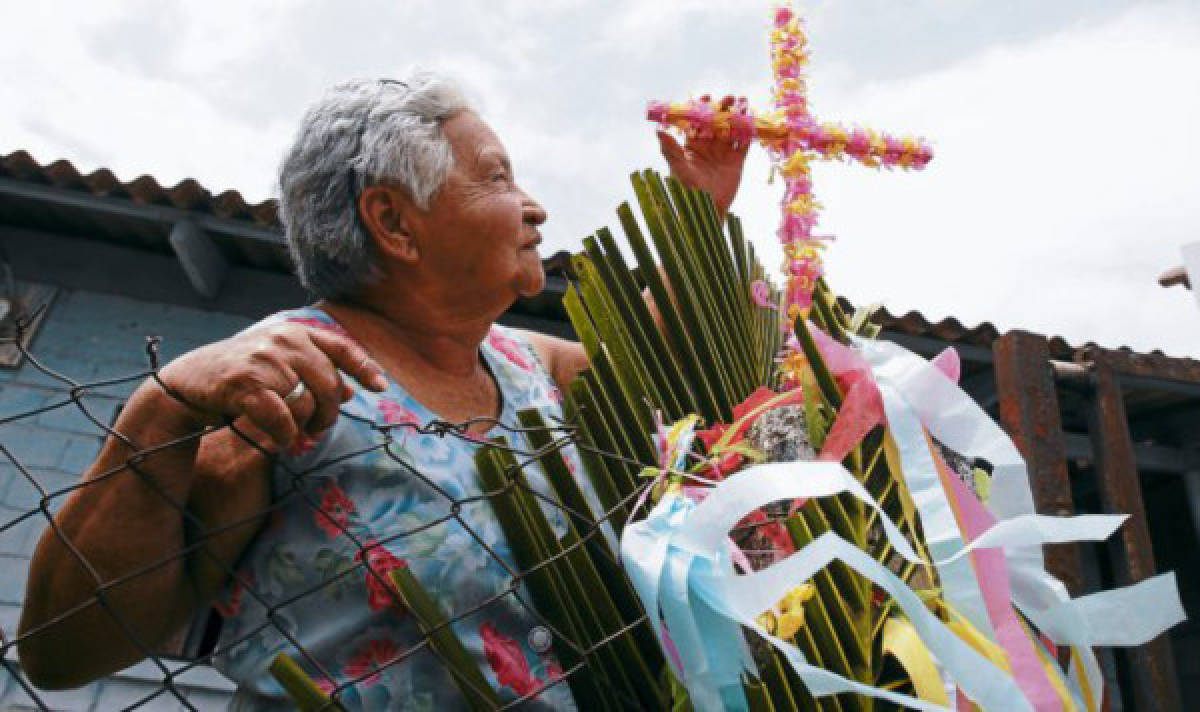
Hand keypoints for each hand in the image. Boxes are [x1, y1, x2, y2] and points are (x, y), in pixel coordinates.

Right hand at [158, 322, 387, 448]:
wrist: (186, 383)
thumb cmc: (239, 376)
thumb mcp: (279, 366)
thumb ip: (313, 372)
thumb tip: (352, 392)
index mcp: (295, 332)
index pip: (341, 347)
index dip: (364, 368)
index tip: (381, 387)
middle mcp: (284, 340)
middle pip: (330, 385)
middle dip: (329, 414)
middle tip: (318, 429)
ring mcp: (265, 360)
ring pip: (308, 404)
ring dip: (306, 426)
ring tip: (298, 434)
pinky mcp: (246, 384)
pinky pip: (282, 419)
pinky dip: (285, 434)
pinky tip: (282, 438)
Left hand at [657, 97, 751, 217]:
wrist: (707, 210)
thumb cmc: (688, 190)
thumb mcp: (679, 168)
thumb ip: (670, 149)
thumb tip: (657, 131)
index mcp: (692, 145)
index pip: (697, 122)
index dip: (701, 108)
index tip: (706, 97)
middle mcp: (708, 146)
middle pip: (716, 122)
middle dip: (722, 109)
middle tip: (729, 98)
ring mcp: (723, 153)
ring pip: (731, 130)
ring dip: (737, 117)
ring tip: (743, 104)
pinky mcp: (737, 162)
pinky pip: (743, 144)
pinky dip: (748, 133)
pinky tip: (752, 122)